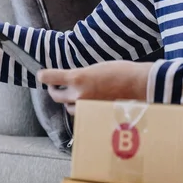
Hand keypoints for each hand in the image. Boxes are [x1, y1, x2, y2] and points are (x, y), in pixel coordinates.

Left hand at [37, 61, 151, 114]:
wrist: (140, 85)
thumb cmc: (121, 72)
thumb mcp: (95, 68)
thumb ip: (80, 75)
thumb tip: (70, 79)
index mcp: (78, 78)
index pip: (50, 77)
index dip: (44, 76)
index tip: (42, 75)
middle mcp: (78, 94)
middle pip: (55, 96)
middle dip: (54, 90)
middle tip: (55, 86)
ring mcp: (86, 107)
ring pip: (68, 107)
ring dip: (68, 101)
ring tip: (75, 95)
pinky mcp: (94, 115)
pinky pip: (81, 114)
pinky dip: (81, 110)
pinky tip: (87, 103)